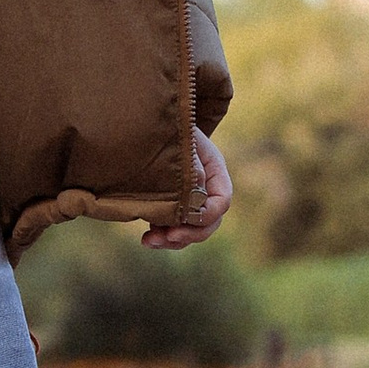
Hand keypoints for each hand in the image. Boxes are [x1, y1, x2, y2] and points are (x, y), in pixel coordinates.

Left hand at [142, 129, 231, 250]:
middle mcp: (205, 189)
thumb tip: (197, 186)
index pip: (222, 200)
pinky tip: (146, 240)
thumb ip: (191, 163)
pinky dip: (162, 238)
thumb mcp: (181, 140)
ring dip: (173, 240)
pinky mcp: (169, 207)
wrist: (146, 126)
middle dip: (190, 233)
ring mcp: (187, 201)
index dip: (209, 214)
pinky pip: (173, 229)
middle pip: (209, 221)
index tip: (189, 219)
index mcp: (214, 171)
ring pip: (190, 230)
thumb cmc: (166, 129)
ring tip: (150, 241)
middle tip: (169, 236)